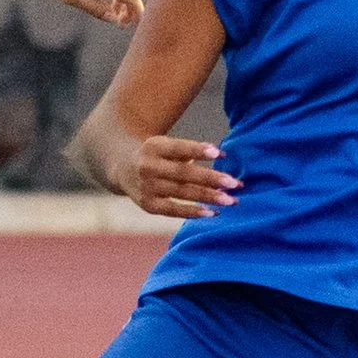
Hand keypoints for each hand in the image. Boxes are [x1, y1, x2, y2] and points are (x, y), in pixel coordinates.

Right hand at [120, 136, 239, 219]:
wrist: (122, 168)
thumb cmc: (157, 155)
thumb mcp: (166, 145)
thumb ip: (191, 150)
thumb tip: (221, 155)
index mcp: (154, 147)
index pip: (179, 148)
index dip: (198, 151)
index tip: (219, 154)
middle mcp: (148, 167)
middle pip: (183, 173)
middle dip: (211, 178)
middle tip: (235, 183)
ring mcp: (147, 187)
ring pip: (182, 192)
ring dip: (208, 197)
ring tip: (230, 200)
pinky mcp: (148, 205)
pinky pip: (173, 210)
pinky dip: (193, 212)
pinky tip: (212, 212)